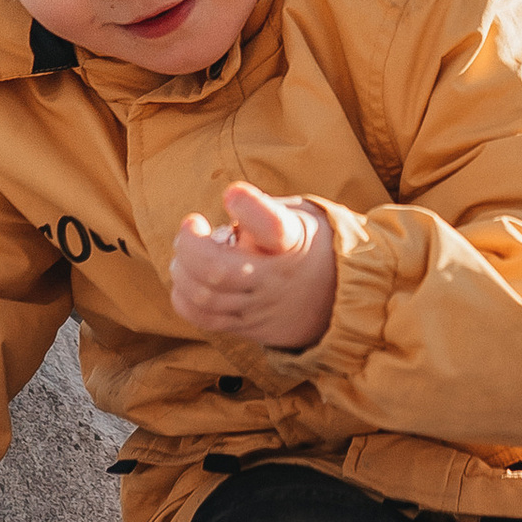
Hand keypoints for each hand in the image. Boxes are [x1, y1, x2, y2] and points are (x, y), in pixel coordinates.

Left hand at [170, 183, 336, 350]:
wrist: (338, 299)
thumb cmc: (309, 245)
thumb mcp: (302, 216)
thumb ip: (263, 209)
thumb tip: (224, 209)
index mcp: (295, 243)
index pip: (272, 227)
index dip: (245, 205)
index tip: (232, 194)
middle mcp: (276, 279)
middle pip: (217, 270)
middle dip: (189, 243)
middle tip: (193, 224)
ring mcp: (259, 307)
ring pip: (203, 296)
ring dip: (182, 267)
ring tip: (188, 250)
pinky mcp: (246, 327)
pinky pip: (203, 318)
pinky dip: (183, 295)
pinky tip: (189, 277)